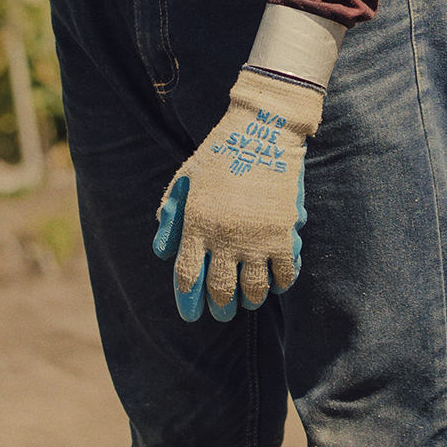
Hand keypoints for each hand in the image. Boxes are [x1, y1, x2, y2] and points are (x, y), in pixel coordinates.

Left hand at [152, 69, 322, 321]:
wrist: (262, 132)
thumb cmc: (220, 153)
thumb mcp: (186, 179)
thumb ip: (171, 215)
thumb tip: (162, 252)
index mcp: (196, 225)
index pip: (188, 276)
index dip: (188, 301)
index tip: (191, 314)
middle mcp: (224, 237)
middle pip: (220, 289)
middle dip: (220, 308)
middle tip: (222, 313)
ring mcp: (256, 238)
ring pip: (253, 288)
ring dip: (250, 300)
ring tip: (248, 301)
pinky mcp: (283, 234)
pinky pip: (283, 274)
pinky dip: (280, 284)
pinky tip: (276, 285)